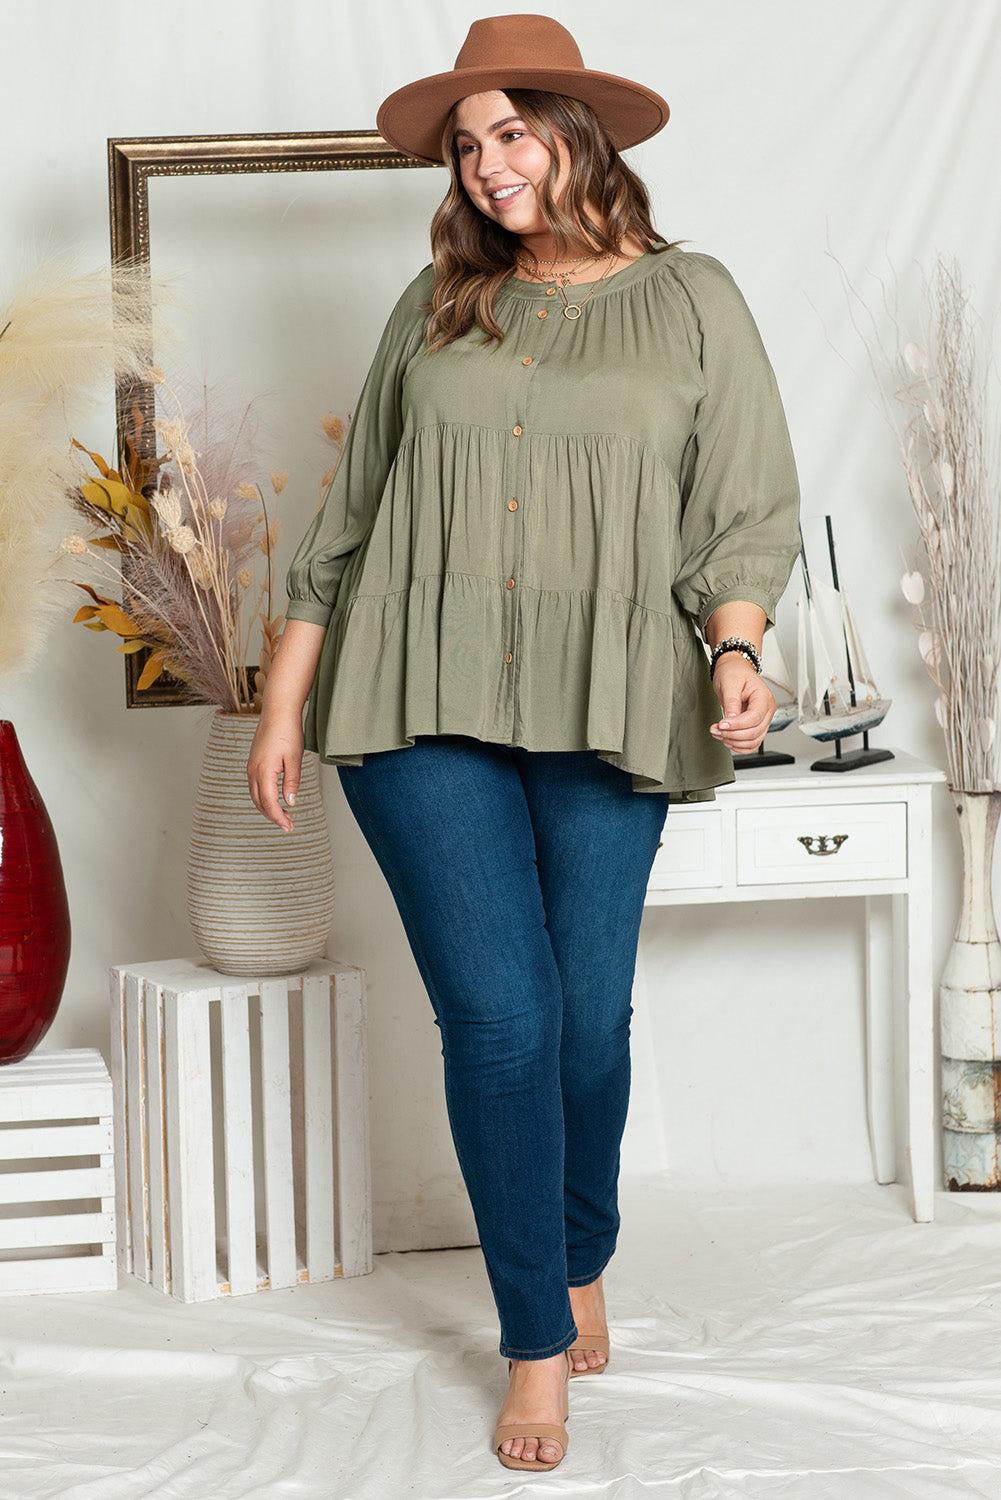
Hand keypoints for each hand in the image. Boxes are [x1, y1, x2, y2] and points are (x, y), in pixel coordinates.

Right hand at [247, 709, 304, 831]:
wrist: (277, 712)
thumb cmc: (288, 732)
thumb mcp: (294, 759)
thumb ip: (292, 782)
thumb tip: (291, 802)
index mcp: (264, 771)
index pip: (269, 803)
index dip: (279, 817)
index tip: (289, 826)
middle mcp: (253, 771)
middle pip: (260, 803)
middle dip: (273, 816)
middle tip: (289, 825)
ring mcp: (251, 767)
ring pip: (256, 796)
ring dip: (268, 808)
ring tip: (285, 815)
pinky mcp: (253, 763)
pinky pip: (255, 787)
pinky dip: (264, 797)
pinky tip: (276, 799)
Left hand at [708, 655, 776, 753]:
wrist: (734, 669)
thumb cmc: (734, 672)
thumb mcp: (730, 682)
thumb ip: (731, 701)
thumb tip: (731, 718)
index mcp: (763, 697)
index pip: (754, 718)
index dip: (737, 725)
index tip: (721, 724)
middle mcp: (766, 709)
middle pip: (754, 732)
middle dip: (733, 734)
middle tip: (716, 729)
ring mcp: (763, 719)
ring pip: (754, 741)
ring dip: (734, 742)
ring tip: (718, 734)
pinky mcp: (756, 725)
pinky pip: (752, 743)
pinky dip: (740, 746)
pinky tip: (727, 740)